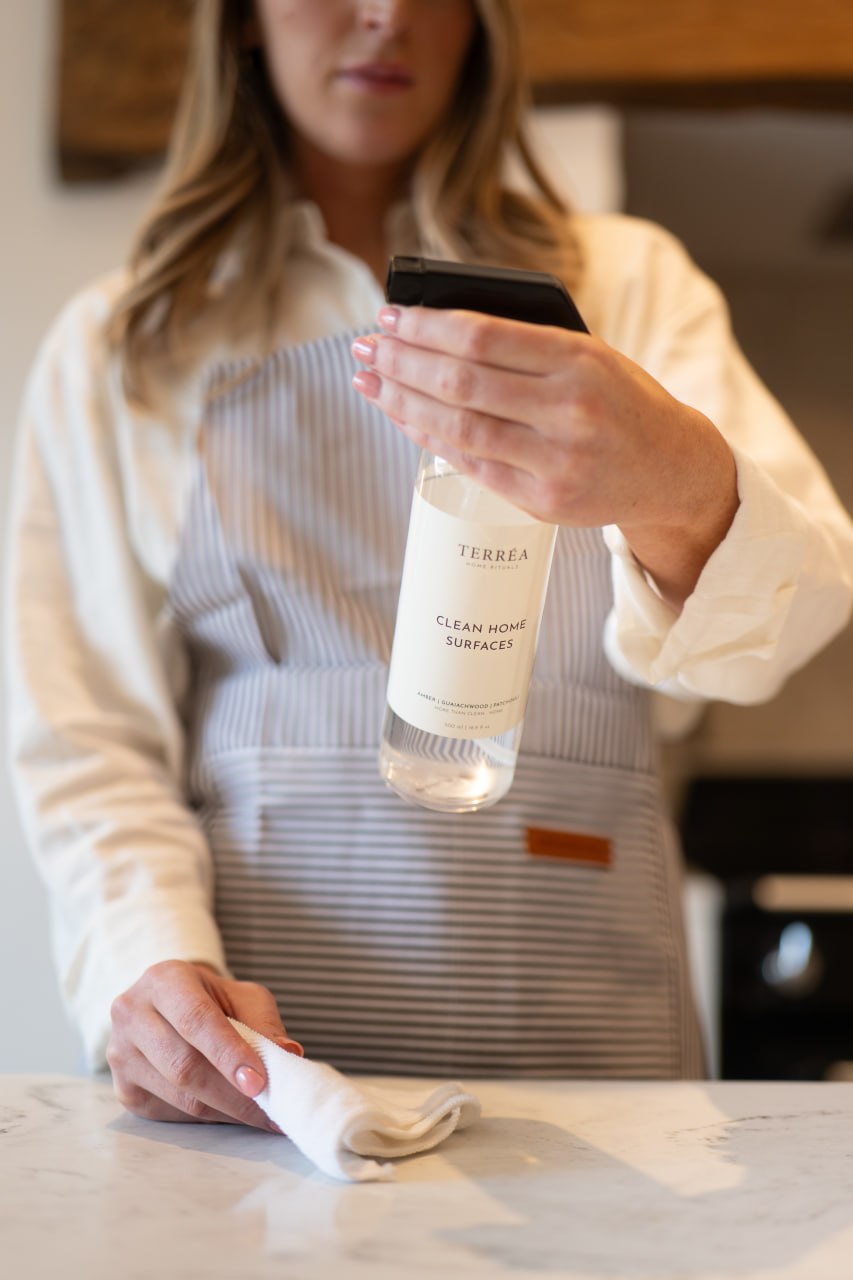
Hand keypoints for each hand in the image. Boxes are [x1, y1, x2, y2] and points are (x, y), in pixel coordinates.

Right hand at [107, 960, 302, 1128]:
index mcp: (164, 980)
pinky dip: (210, 1118)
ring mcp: (121, 1054)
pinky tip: (234, 1114)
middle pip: (184, 1066)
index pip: (195, 1020)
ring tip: (264, 1117)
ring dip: (227, 1111)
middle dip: (234, 1095)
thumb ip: (263, 1023)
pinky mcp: (124, 1089)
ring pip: (179, 1096)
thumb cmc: (212, 999)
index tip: (259, 1082)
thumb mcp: (242, 997)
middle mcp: (132, 1014)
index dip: (228, 1054)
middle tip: (274, 1112)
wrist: (170, 1005)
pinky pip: (172, 1113)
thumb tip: (287, 1055)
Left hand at [351, 305, 738, 606]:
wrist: (671, 468)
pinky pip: (472, 465)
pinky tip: (404, 416)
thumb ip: (527, 347)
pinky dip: (430, 438)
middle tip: (366, 347)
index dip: (426, 326)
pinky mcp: (544, 499)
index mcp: (580, 360)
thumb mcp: (590, 356)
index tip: (390, 315)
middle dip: (402, 361)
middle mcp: (569, 410)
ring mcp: (556, 459)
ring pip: (458, 426)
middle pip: (461, 381)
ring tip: (371, 380)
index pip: (482, 335)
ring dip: (403, 401)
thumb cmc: (621, 402)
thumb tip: (440, 333)